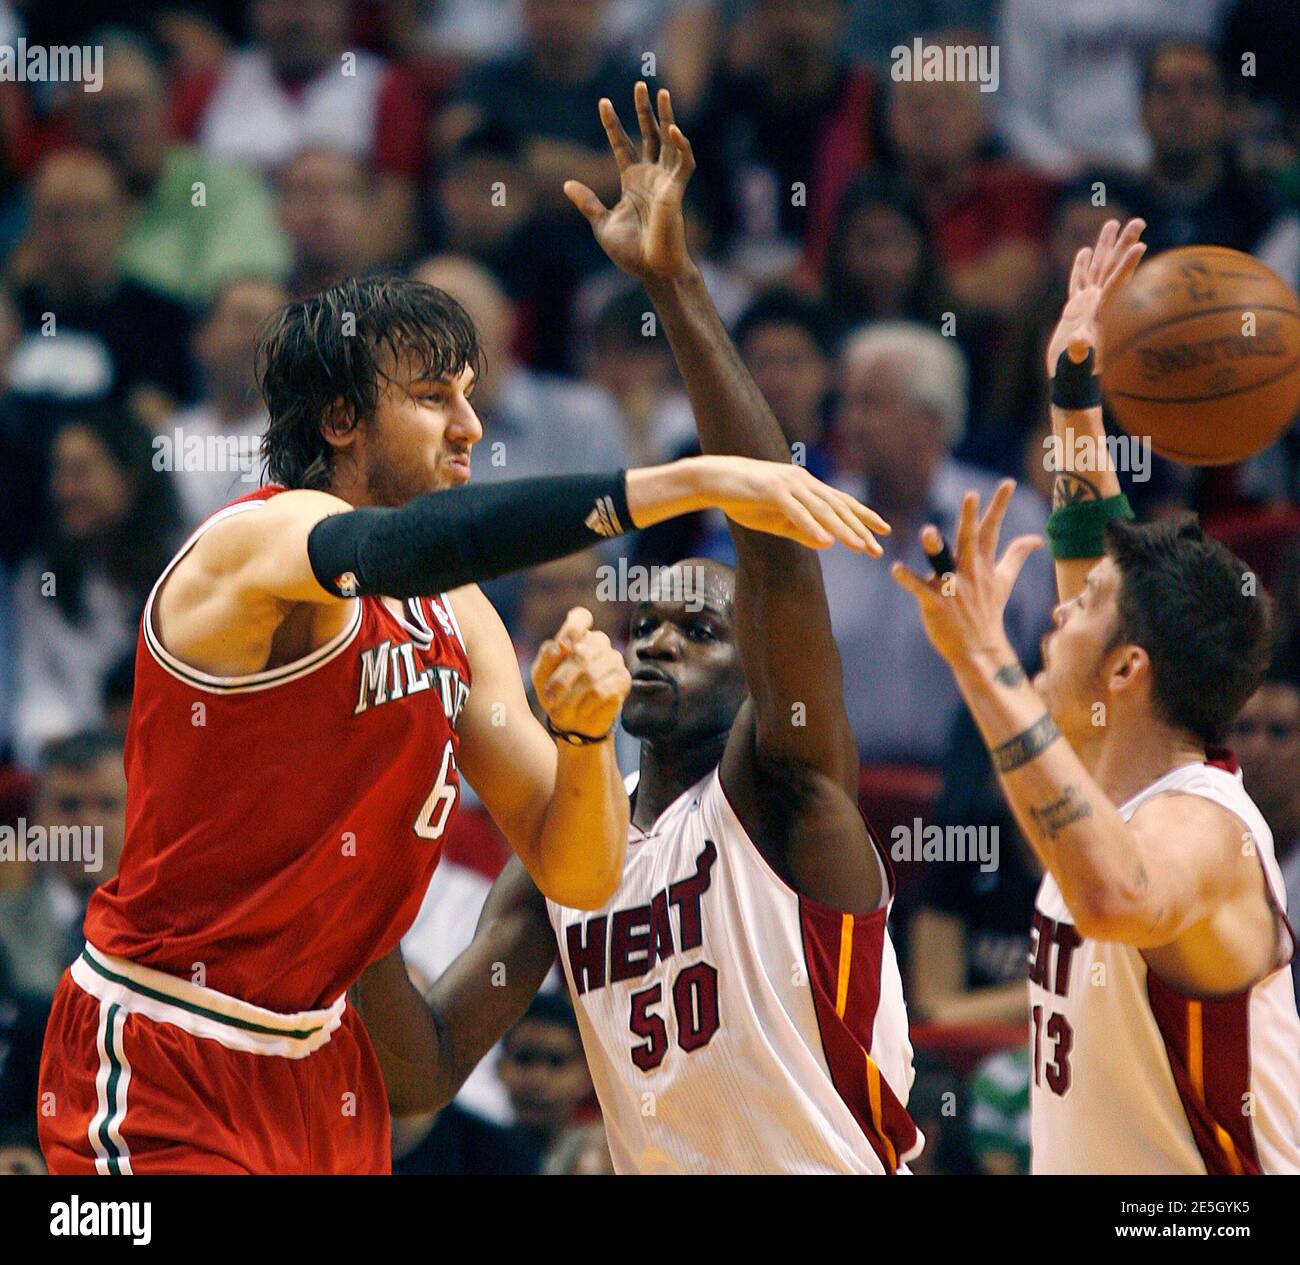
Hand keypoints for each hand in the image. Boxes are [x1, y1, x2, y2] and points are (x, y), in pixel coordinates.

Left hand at [531, 607, 630, 739]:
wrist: (573, 722)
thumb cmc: (555, 693)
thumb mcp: (541, 675)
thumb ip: (547, 657)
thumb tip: (561, 646)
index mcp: (578, 636)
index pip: (581, 617)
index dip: (573, 628)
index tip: (563, 646)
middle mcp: (599, 642)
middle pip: (580, 653)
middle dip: (561, 680)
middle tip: (548, 699)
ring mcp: (614, 659)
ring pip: (591, 674)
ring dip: (571, 697)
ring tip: (559, 712)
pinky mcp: (623, 679)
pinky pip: (601, 690)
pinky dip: (585, 704)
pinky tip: (579, 711)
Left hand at [565, 82, 695, 281]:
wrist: (651, 271)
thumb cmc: (631, 253)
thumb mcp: (602, 224)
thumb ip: (587, 203)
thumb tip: (566, 184)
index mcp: (632, 181)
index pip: (622, 145)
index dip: (612, 124)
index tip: (603, 102)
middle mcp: (649, 177)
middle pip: (648, 135)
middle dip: (644, 110)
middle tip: (639, 84)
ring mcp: (664, 182)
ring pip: (668, 142)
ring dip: (666, 117)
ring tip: (661, 92)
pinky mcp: (676, 192)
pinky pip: (683, 163)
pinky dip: (681, 146)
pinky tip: (674, 129)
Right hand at [693, 455, 890, 553]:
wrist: (713, 480)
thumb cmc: (743, 499)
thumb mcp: (776, 521)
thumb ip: (802, 531)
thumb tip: (828, 544)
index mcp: (805, 486)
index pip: (841, 502)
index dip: (864, 516)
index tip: (884, 530)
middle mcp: (802, 481)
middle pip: (837, 507)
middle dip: (860, 528)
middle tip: (877, 549)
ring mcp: (788, 484)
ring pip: (822, 510)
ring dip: (843, 529)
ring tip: (860, 547)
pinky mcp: (772, 490)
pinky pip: (796, 512)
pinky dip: (812, 526)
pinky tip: (826, 541)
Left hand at [889, 480, 1041, 665]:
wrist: (980, 648)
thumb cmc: (989, 611)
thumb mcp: (1004, 580)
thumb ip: (1017, 555)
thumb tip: (1037, 538)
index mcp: (983, 564)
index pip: (992, 529)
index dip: (999, 505)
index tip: (1008, 482)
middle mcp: (969, 572)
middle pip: (969, 540)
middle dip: (969, 518)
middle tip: (971, 495)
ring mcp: (953, 588)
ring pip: (943, 563)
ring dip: (936, 547)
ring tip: (928, 531)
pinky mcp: (936, 603)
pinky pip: (919, 589)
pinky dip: (907, 579)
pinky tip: (895, 568)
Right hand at [1045, 217, 1145, 377]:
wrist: (1071, 380)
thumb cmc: (1075, 375)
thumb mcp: (1076, 363)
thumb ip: (1079, 353)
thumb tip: (1082, 343)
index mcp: (1100, 313)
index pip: (1116, 283)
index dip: (1126, 265)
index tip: (1140, 244)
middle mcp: (1097, 304)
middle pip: (1112, 268)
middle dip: (1122, 244)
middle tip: (1137, 221)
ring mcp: (1087, 305)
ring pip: (1097, 268)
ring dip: (1104, 247)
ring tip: (1112, 223)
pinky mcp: (1075, 309)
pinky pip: (1079, 281)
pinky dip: (1082, 266)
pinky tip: (1085, 251)